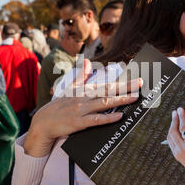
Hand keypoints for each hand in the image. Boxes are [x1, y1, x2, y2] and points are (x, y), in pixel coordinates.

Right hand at [24, 59, 141, 156]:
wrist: (43, 123)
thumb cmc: (58, 107)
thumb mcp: (69, 89)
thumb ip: (81, 76)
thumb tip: (88, 62)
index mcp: (84, 90)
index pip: (107, 84)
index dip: (122, 81)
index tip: (136, 79)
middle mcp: (84, 98)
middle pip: (108, 90)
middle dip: (125, 87)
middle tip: (140, 83)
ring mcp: (81, 110)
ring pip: (104, 103)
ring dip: (120, 99)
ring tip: (134, 97)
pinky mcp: (78, 122)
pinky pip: (95, 119)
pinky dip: (108, 118)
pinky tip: (119, 116)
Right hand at [166, 108, 184, 184]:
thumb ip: (183, 151)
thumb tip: (181, 139)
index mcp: (178, 154)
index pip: (170, 138)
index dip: (171, 127)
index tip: (173, 121)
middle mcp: (182, 149)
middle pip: (174, 131)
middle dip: (174, 119)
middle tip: (175, 112)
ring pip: (183, 127)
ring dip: (181, 116)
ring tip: (182, 110)